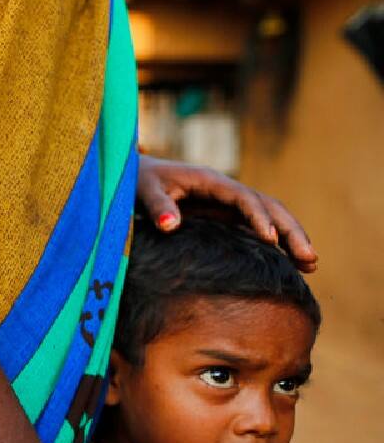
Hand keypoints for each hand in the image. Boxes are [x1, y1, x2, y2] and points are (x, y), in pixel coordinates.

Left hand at [136, 154, 316, 271]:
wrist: (133, 176)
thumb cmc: (137, 181)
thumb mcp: (143, 190)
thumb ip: (157, 206)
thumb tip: (171, 225)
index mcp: (210, 181)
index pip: (243, 198)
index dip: (258, 216)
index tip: (269, 240)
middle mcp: (226, 191)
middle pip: (268, 206)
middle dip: (290, 230)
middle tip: (309, 258)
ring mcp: (227, 205)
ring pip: (269, 218)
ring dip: (290, 239)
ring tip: (310, 266)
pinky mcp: (224, 217)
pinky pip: (254, 229)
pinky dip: (273, 244)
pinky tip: (288, 266)